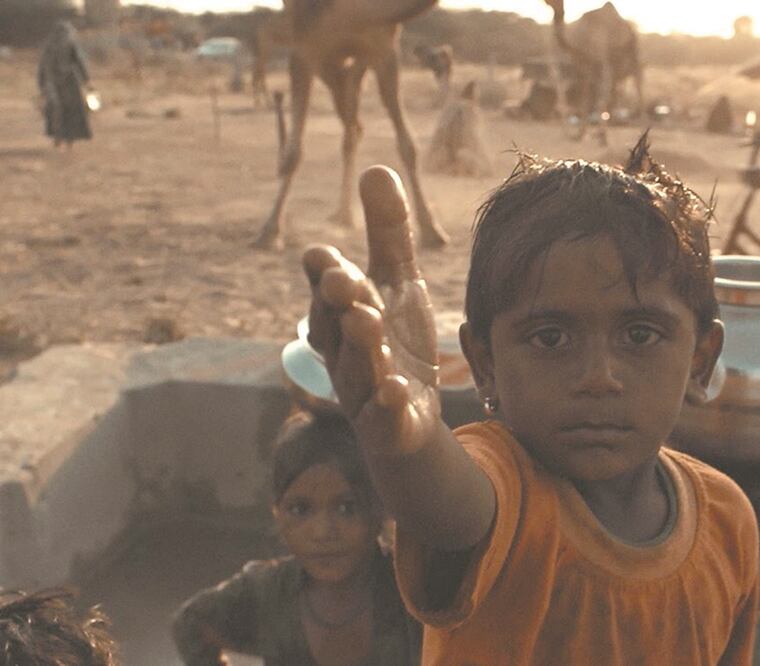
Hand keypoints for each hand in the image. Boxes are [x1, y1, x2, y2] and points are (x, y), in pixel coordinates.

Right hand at [303, 166, 440, 456]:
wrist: (405, 420)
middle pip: (334, 326)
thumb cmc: (394, 342)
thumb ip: (388, 233)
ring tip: (367, 320)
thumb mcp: (397, 283)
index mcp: (341, 316)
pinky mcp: (385, 424)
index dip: (324, 274)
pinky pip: (382, 415)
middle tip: (344, 279)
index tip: (323, 254)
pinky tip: (397, 388)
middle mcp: (344, 352)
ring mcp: (362, 391)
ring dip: (360, 345)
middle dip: (337, 302)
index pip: (327, 290)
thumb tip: (376, 167)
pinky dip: (387, 402)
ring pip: (355, 368)